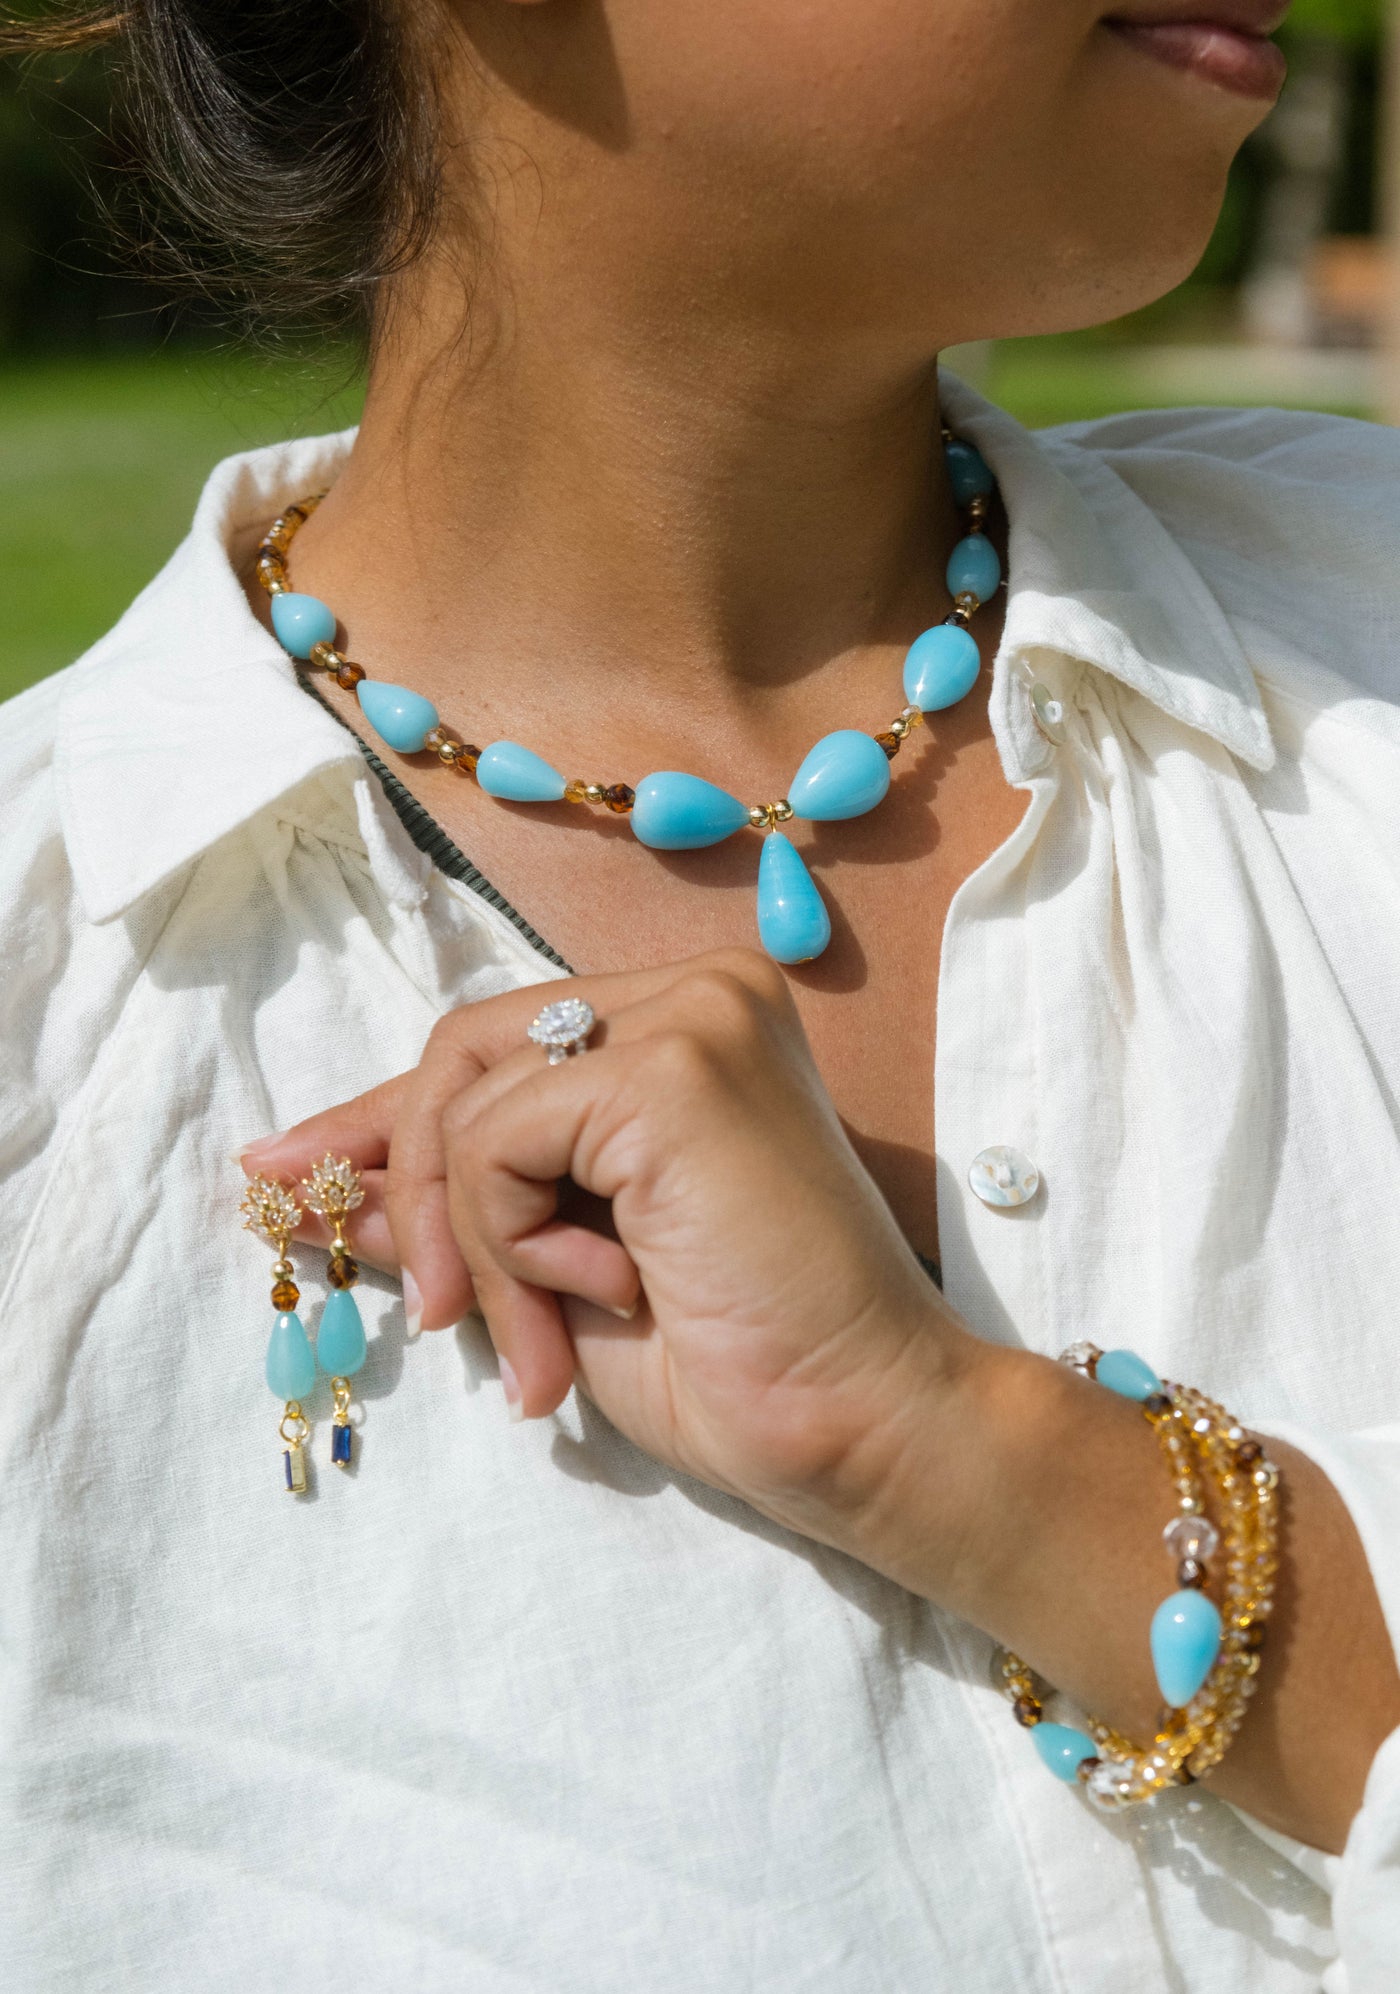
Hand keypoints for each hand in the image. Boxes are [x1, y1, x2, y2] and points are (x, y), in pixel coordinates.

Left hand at [242, 948, 977, 1541]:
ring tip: (541, 1345)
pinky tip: (606, 1296)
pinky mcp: (676, 1066)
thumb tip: (325, 1190)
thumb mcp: (556, 1278)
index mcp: (689, 1026)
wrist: (864, 1427)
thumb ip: (456, 1213)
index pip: (498, 1047)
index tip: (285, 1174)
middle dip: (421, 1185)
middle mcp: (699, 991)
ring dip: (482, 1243)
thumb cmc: (740, 1367)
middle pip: (466, 1048)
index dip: (386, 1119)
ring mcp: (694, 1015)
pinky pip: (500, 1138)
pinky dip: (514, 1238)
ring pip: (472, 1097)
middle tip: (446, 1317)